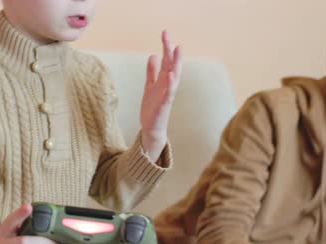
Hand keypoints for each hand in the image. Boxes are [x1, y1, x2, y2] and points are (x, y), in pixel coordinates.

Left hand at [139, 30, 182, 160]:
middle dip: (171, 51)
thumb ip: (152, 72)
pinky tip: (169, 75)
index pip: (167, 61)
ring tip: (176, 50)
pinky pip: (168, 94)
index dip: (166, 47)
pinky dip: (169, 84)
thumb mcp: (150, 86)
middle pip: (172, 65)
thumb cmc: (152, 108)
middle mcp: (168, 86)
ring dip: (175, 64)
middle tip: (169, 37)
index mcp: (164, 81)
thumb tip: (153, 56)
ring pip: (174, 77)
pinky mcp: (163, 106)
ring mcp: (167, 95)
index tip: (165, 33)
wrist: (151, 128)